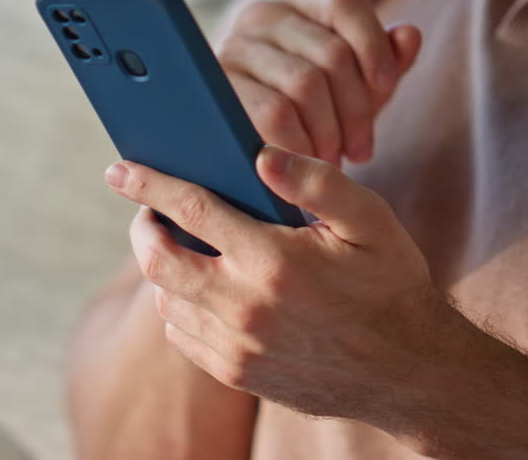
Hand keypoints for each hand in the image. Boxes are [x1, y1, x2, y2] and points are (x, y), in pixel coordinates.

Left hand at [105, 145, 434, 425]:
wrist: (409, 372)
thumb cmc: (389, 284)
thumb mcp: (369, 220)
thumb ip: (316, 181)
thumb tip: (259, 154)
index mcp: (275, 261)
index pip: (191, 210)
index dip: (149, 184)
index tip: (119, 168)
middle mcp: (247, 307)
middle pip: (158, 260)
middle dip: (142, 227)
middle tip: (149, 211)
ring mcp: (238, 347)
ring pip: (166, 299)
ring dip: (163, 267)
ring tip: (181, 244)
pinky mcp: (237, 373)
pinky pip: (182, 334)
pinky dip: (179, 305)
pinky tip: (203, 287)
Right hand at [218, 0, 420, 166]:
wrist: (258, 149)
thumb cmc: (316, 109)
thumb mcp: (358, 83)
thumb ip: (387, 59)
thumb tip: (409, 35)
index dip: (373, 42)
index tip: (387, 87)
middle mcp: (260, 13)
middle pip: (331, 52)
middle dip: (357, 110)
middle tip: (362, 150)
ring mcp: (233, 47)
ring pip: (305, 84)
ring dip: (330, 132)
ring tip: (337, 158)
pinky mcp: (219, 89)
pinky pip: (275, 114)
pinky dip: (301, 143)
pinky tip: (309, 160)